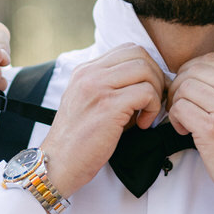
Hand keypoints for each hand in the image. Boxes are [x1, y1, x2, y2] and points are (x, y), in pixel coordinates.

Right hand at [39, 44, 166, 197]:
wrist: (57, 164)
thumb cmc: (78, 140)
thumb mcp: (89, 104)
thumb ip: (112, 88)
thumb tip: (149, 83)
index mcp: (85, 71)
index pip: (128, 50)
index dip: (147, 67)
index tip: (149, 90)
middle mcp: (90, 74)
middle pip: (139, 54)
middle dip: (156, 77)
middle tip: (154, 101)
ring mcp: (98, 88)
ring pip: (145, 70)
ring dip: (155, 92)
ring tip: (146, 113)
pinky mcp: (108, 106)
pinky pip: (146, 93)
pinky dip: (152, 108)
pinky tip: (141, 124)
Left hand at [168, 54, 213, 213]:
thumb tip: (199, 78)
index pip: (213, 59)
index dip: (192, 70)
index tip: (189, 87)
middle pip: (195, 70)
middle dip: (180, 86)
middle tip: (180, 104)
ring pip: (184, 88)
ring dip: (176, 103)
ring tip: (185, 121)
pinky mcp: (212, 129)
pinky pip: (180, 109)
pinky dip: (175, 119)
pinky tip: (186, 131)